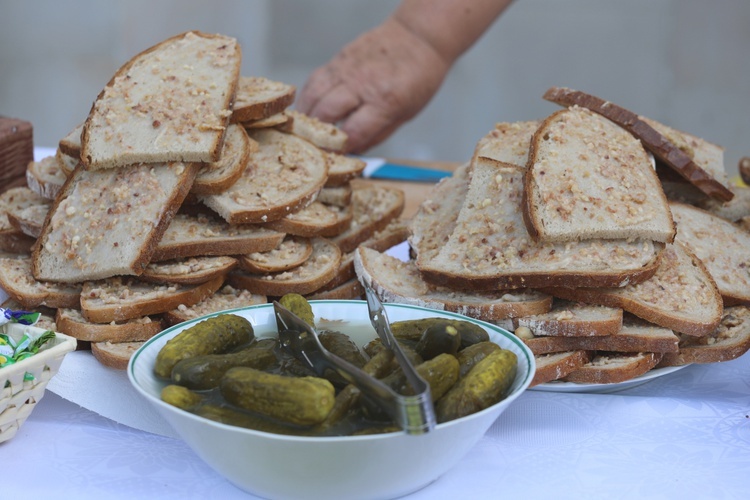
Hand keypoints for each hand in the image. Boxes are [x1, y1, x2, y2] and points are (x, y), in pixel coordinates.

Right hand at [296, 18, 451, 153]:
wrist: (418, 37)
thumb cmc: (418, 78)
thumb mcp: (406, 113)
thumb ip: (377, 134)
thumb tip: (352, 151)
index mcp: (385, 101)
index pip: (352, 132)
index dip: (340, 149)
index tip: (334, 158)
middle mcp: (362, 84)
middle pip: (326, 113)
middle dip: (317, 134)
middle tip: (313, 147)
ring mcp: (347, 69)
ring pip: (313, 95)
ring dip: (306, 116)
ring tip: (305, 130)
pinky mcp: (338, 59)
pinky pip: (314, 80)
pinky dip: (308, 97)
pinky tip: (309, 109)